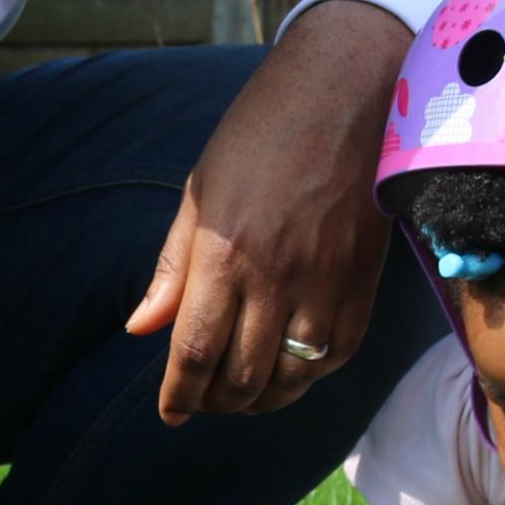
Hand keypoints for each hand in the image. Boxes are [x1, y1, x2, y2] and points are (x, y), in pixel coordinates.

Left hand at [126, 1, 408, 423]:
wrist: (348, 93)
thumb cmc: (262, 133)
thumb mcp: (201, 190)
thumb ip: (173, 268)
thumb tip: (141, 328)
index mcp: (225, 254)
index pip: (195, 353)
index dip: (179, 394)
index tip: (170, 412)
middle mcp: (275, 279)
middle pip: (242, 376)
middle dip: (216, 401)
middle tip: (204, 400)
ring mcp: (325, 284)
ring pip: (293, 378)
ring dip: (263, 399)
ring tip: (245, 394)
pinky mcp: (364, 282)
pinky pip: (337, 355)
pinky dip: (310, 376)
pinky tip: (293, 370)